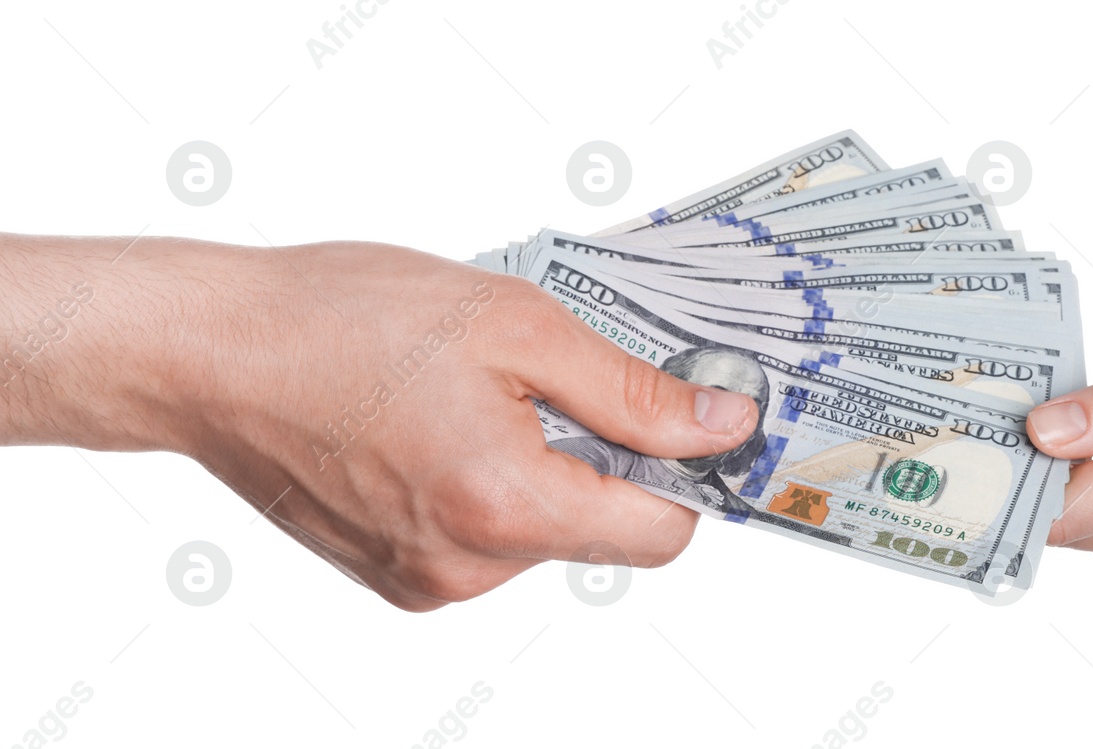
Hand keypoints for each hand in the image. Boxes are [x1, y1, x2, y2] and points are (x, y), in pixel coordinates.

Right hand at [0, 234, 756, 610]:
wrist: (209, 353)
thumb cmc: (342, 320)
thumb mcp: (516, 325)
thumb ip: (632, 392)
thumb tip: (721, 425)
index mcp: (506, 507)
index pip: (661, 534)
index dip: (687, 474)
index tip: (682, 420)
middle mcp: (469, 567)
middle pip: (601, 532)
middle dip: (599, 458)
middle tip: (547, 379)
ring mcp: (427, 581)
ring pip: (542, 534)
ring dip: (537, 469)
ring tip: (470, 397)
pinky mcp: (395, 577)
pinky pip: (485, 542)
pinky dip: (485, 488)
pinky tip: (436, 427)